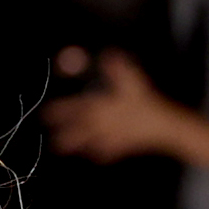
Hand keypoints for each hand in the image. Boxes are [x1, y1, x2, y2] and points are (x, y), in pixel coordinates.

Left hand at [43, 47, 174, 162]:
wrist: (163, 126)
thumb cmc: (145, 102)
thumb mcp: (132, 80)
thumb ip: (116, 67)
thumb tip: (107, 54)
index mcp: (98, 108)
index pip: (73, 110)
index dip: (58, 112)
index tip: (45, 114)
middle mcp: (100, 126)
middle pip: (76, 134)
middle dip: (63, 137)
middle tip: (53, 141)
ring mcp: (110, 139)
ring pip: (88, 145)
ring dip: (77, 146)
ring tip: (65, 149)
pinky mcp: (122, 148)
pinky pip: (106, 153)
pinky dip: (99, 153)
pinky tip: (95, 154)